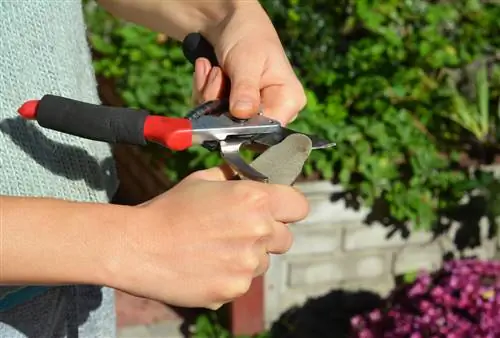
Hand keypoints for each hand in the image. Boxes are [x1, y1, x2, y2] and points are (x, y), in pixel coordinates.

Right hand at [110, 167, 308, 309]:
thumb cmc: (169, 209)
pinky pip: (243, 282)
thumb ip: (237, 179)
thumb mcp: (204, 181)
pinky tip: (205, 265)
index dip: (288, 207)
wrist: (138, 246)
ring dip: (248, 256)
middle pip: (286, 238)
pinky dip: (230, 276)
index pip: (299, 206)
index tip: (277, 210)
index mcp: (255, 200)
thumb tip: (254, 177)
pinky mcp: (234, 289)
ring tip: (214, 249)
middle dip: (269, 234)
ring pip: (264, 262)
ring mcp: (248, 265)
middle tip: (239, 230)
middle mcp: (258, 232)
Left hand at [201, 2, 306, 124]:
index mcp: (289, 101)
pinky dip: (203, 93)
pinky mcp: (233, 110)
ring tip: (213, 69)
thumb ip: (246, 89)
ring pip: (220, 122)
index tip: (222, 109)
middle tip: (216, 74)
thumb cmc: (248, 36)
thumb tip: (242, 114)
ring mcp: (251, 112)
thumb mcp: (247, 61)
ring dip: (208, 95)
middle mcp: (273, 111)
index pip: (268, 130)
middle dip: (219, 105)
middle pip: (241, 128)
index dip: (242, 126)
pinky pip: (210, 114)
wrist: (229, 22)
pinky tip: (207, 72)